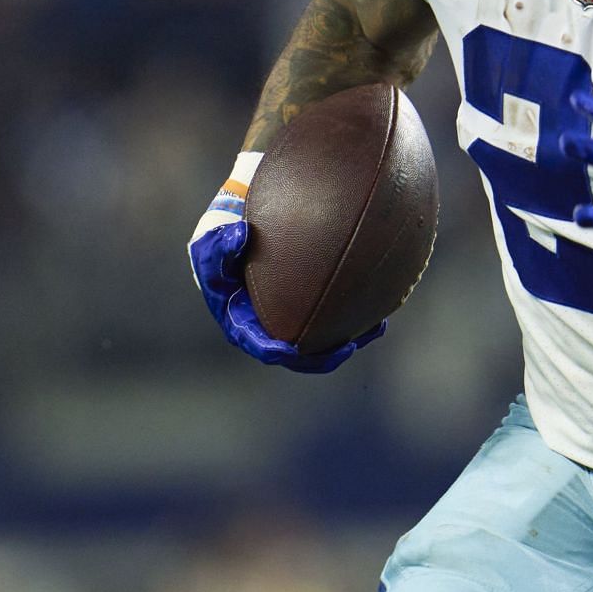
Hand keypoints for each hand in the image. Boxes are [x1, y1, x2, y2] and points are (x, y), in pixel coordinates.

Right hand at [189, 165, 384, 373]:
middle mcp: (268, 329)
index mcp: (242, 324)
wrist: (236, 239)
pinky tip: (379, 306)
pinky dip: (355, 315)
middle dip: (323, 356)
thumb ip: (221, 243)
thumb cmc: (222, 246)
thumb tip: (239, 235)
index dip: (274, 351)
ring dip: (348, 339)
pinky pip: (334, 317)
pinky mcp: (309, 308)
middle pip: (298, 353)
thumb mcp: (213, 244)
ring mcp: (291, 321)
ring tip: (374, 330)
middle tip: (347, 348)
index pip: (257, 344)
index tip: (288, 350)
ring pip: (322, 339)